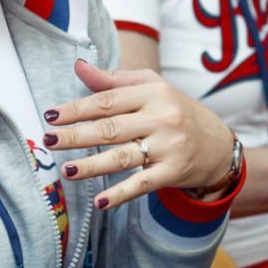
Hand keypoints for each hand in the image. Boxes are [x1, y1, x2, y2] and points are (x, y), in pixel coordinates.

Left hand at [43, 60, 234, 209]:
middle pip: (111, 128)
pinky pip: (142, 184)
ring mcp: (169, 146)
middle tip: (48, 141)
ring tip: (67, 170)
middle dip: (76, 135)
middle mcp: (162, 117)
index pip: (108, 100)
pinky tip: (100, 202)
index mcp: (154, 92)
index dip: (77, 108)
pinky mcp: (174, 172)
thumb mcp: (153, 87)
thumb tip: (78, 66)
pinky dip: (121, 194)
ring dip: (92, 165)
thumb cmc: (179, 112)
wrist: (220, 145)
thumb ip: (114, 80)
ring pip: (123, 156)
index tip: (51, 115)